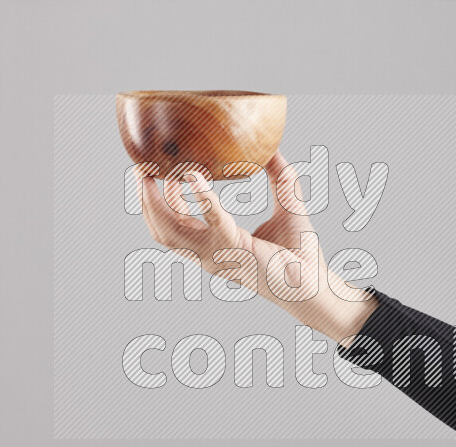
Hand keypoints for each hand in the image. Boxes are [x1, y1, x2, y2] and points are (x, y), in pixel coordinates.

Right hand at [138, 152, 377, 342]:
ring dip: (159, 201)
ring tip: (151, 174)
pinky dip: (202, 198)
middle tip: (140, 172)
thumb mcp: (288, 208)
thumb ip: (281, 179)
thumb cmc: (301, 255)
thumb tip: (275, 151)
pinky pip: (213, 221)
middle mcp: (212, 256)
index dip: (162, 202)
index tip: (155, 175)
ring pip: (173, 231)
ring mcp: (220, 256)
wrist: (315, 284)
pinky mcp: (235, 250)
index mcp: (217, 248)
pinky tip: (193, 177)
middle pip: (163, 231)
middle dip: (147, 203)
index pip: (177, 227)